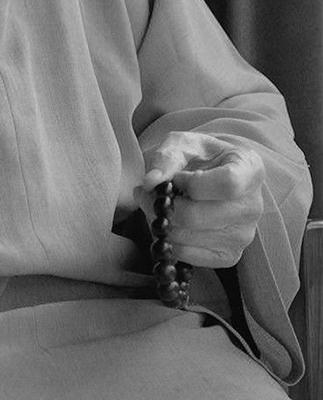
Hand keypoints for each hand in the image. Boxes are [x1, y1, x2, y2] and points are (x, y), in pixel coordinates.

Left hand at [141, 131, 264, 267]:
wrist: (208, 176)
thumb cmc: (199, 157)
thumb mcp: (182, 144)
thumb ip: (167, 157)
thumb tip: (151, 182)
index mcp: (250, 169)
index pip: (228, 184)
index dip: (193, 183)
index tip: (176, 177)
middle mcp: (252, 205)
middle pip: (200, 215)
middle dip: (164, 205)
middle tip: (146, 193)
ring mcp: (243, 234)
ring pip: (190, 236)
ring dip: (161, 223)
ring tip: (155, 205)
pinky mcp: (229, 255)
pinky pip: (189, 255)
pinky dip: (168, 241)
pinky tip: (167, 224)